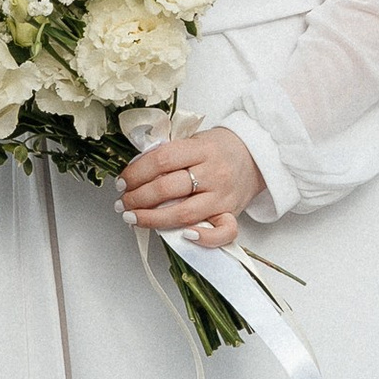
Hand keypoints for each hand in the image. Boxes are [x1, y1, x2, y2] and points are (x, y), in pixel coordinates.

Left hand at [119, 129, 261, 253]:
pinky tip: (182, 236)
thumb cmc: (219, 149)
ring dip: (152, 219)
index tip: (122, 182)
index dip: (136, 173)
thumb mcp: (194, 140)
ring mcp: (222, 196)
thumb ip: (170, 153)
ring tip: (133, 218)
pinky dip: (203, 238)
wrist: (256, 156)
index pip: (161, 160)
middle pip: (167, 188)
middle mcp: (213, 173)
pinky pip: (222, 233)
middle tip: (123, 202)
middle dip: (137, 198)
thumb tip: (135, 171)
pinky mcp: (232, 214)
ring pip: (184, 214)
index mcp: (201, 149)